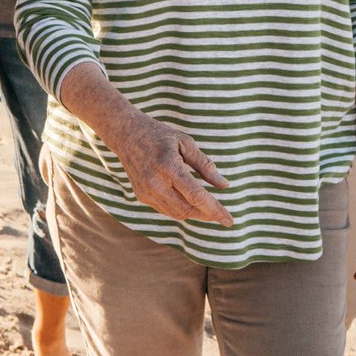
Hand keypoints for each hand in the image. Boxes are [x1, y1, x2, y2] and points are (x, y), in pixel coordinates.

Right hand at [102, 108, 233, 226]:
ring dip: (195, 214)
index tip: (229, 220)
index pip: (196, 196)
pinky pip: (166, 210)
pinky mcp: (141, 196)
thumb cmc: (159, 135)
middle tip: (221, 214)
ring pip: (177, 214)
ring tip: (208, 209)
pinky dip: (180, 209)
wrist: (126, 134)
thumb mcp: (185, 143)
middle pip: (188, 209)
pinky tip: (189, 202)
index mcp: (168, 167)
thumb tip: (225, 185)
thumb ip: (205, 165)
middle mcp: (155, 183)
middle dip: (207, 215)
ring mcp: (146, 191)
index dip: (215, 210)